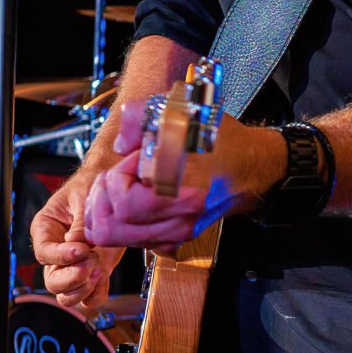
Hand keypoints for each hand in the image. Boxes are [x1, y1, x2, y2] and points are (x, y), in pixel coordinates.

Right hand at [29, 169, 123, 316]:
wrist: (112, 189)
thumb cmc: (90, 186)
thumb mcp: (83, 197)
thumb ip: (80, 222)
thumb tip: (77, 242)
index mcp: (45, 230)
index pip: (43, 253)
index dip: (60, 257)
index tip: (81, 250)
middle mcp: (56, 253)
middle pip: (52, 281)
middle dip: (71, 277)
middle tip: (92, 259)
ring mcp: (73, 266)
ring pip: (66, 295)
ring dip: (82, 289)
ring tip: (98, 269)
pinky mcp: (93, 273)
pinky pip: (89, 298)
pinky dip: (96, 294)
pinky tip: (104, 277)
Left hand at [82, 99, 286, 248]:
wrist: (249, 165)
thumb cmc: (217, 138)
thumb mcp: (179, 110)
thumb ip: (139, 116)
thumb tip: (120, 143)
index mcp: (181, 187)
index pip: (124, 202)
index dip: (117, 176)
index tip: (133, 158)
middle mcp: (180, 216)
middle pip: (112, 229)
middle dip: (102, 201)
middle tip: (112, 179)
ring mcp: (179, 231)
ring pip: (119, 239)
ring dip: (110, 212)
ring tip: (121, 188)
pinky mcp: (178, 238)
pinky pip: (136, 242)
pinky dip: (125, 224)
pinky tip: (133, 201)